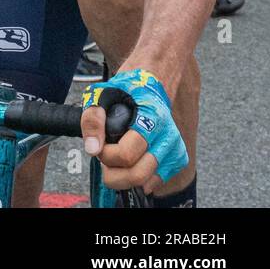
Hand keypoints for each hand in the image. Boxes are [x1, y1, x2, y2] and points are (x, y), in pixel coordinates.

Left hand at [81, 69, 187, 191]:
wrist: (150, 86)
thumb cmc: (125, 90)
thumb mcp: (101, 95)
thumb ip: (92, 120)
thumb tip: (92, 148)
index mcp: (153, 119)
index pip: (127, 155)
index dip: (106, 155)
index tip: (99, 145)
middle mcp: (169, 136)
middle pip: (138, 175)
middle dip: (113, 171)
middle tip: (105, 156)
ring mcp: (175, 149)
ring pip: (145, 182)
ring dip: (124, 175)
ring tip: (116, 157)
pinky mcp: (177, 159)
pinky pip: (153, 182)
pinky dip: (136, 178)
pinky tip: (129, 162)